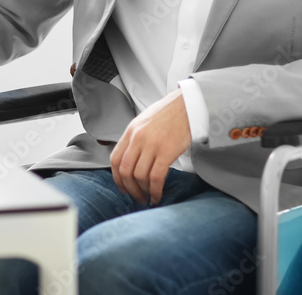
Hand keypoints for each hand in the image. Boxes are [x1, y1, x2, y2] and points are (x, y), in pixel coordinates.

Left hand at [110, 88, 191, 204]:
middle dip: (130, 188)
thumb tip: (130, 159)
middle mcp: (138, 138)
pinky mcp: (167, 151)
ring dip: (143, 191)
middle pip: (125, 171)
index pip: (115, 159)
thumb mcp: (144, 122)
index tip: (123, 187)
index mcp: (130, 131)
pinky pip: (156, 177)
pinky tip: (158, 195)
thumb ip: (135, 139)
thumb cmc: (168, 114)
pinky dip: (155, 190)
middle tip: (137, 197)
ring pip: (140, 176)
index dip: (117, 178)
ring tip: (148, 197)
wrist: (186, 105)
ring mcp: (152, 145)